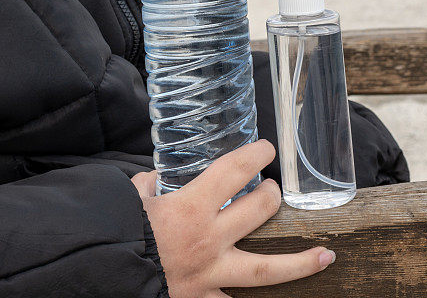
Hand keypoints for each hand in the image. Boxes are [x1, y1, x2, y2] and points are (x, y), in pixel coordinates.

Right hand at [132, 140, 334, 297]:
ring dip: (298, 262)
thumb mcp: (132, 199)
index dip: (257, 153)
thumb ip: (150, 187)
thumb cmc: (116, 234)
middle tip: (273, 191)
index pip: (236, 170)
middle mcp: (210, 240)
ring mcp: (211, 275)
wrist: (100, 279)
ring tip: (326, 254)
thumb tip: (156, 180)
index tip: (267, 148)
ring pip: (266, 271)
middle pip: (259, 211)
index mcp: (192, 207)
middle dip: (272, 196)